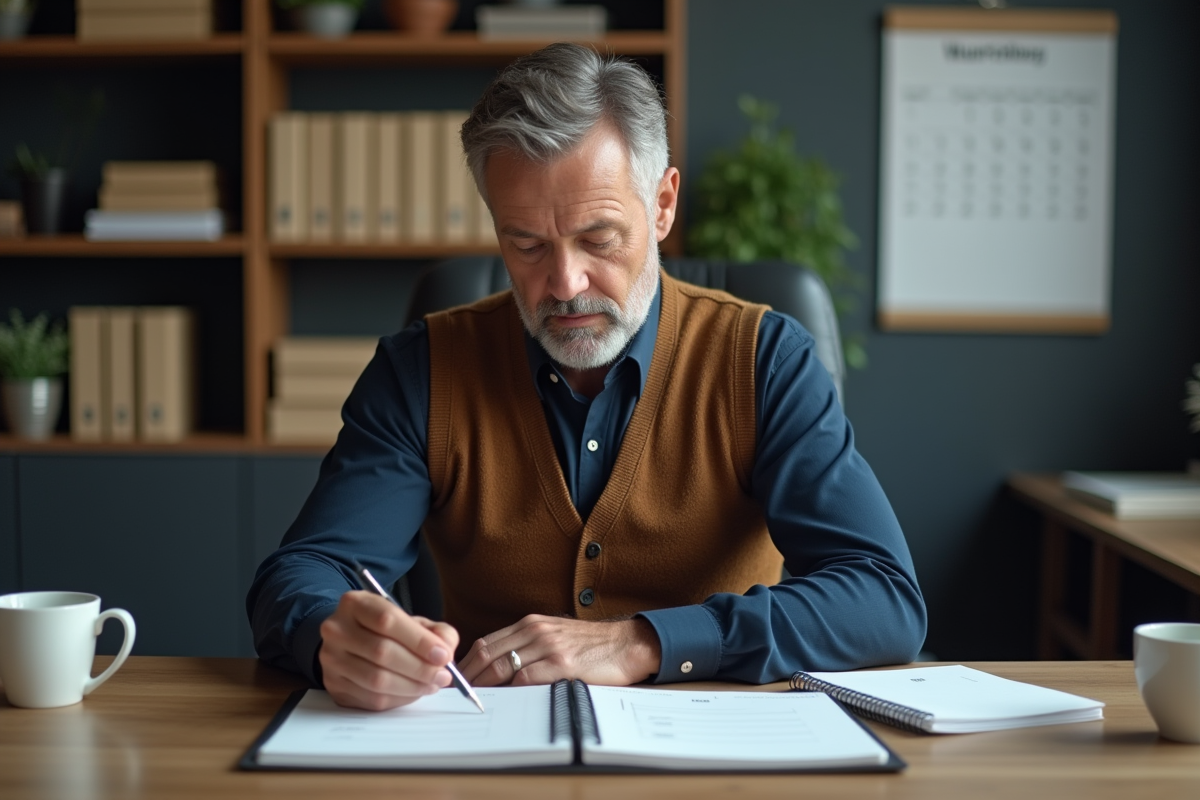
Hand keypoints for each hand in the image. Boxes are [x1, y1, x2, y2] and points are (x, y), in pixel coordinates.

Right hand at [318, 590, 459, 710]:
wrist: (349, 641)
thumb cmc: (385, 630)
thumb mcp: (411, 621)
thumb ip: (435, 631)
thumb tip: (446, 651)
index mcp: (355, 604)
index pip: (387, 620)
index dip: (419, 640)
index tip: (443, 655)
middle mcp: (336, 630)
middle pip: (382, 652)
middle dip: (420, 668)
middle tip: (442, 675)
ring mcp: (331, 660)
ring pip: (376, 680)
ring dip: (412, 687)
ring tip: (432, 684)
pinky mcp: (333, 686)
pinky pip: (371, 699)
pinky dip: (399, 699)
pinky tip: (413, 692)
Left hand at [457, 615, 661, 687]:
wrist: (626, 643)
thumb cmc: (590, 645)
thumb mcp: (553, 635)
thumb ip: (527, 646)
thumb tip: (496, 670)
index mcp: (530, 624)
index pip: (486, 643)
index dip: (466, 663)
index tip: (455, 680)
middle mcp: (535, 631)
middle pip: (488, 654)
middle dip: (468, 677)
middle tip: (456, 696)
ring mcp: (548, 646)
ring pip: (502, 666)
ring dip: (484, 686)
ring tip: (473, 702)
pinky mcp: (562, 664)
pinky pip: (527, 678)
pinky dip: (510, 692)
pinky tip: (504, 702)